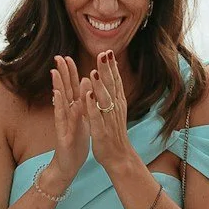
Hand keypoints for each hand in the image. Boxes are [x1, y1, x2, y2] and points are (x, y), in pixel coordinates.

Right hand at [42, 54, 92, 189]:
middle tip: (59, 57)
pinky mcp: (63, 134)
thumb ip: (81, 103)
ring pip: (61, 102)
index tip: (68, 57)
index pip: (72, 88)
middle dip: (62, 74)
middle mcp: (67, 114)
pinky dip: (61, 107)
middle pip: (64, 90)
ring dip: (58, 86)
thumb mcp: (81, 120)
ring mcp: (63, 124)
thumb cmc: (75, 142)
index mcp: (74, 110)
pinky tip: (57, 96)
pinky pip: (62, 119)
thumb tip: (84, 84)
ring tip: (55, 71)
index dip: (70, 73)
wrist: (68, 165)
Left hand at [80, 52, 138, 171]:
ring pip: (104, 101)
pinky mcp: (101, 132)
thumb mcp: (115, 110)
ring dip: (100, 86)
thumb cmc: (114, 133)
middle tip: (103, 54)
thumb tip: (107, 76)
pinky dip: (92, 107)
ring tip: (95, 71)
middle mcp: (115, 110)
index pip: (115, 82)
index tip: (108, 51)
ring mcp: (108, 121)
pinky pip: (96, 118)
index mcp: (117, 104)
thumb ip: (111, 94)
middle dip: (107, 70)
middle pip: (111, 87)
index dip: (112, 67)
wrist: (119, 157)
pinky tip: (88, 97)